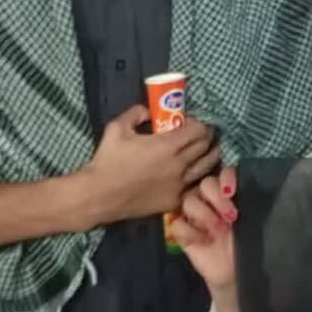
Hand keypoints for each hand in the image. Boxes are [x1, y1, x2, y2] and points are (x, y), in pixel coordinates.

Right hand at [76, 106, 220, 228]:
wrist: (100, 195)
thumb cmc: (107, 160)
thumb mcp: (117, 127)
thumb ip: (137, 113)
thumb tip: (150, 110)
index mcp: (168, 145)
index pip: (199, 130)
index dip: (199, 123)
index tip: (191, 122)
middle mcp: (179, 165)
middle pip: (206, 146)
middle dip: (207, 137)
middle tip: (204, 134)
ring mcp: (179, 185)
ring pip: (207, 167)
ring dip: (211, 156)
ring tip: (210, 150)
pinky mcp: (175, 200)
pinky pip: (197, 187)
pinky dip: (201, 178)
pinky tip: (199, 174)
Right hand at [171, 167, 238, 292]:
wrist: (236, 272)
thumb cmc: (247, 245)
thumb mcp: (253, 222)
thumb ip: (247, 202)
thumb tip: (245, 189)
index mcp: (229, 195)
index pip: (224, 174)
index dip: (227, 178)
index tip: (232, 192)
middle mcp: (211, 201)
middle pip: (206, 184)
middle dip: (217, 197)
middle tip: (231, 216)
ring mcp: (195, 217)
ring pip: (189, 201)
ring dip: (204, 214)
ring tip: (219, 231)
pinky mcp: (183, 234)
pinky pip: (177, 224)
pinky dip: (189, 231)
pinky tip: (203, 241)